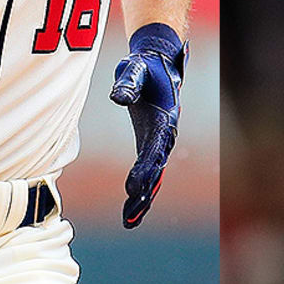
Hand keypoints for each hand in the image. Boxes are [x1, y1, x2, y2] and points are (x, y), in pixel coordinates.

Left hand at [109, 22, 186, 227]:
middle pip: (156, 169)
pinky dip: (142, 189)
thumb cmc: (143, 65)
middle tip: (130, 212)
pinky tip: (132, 209)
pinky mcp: (151, 142)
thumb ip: (127, 83)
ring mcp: (160, 141)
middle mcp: (166, 135)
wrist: (156, 62)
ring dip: (143, 198)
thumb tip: (117, 98)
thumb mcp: (133, 69)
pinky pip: (148, 170)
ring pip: (154, 175)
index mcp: (165, 120)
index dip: (144, 170)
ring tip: (129, 221)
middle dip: (144, 192)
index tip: (132, 188)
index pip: (154, 150)